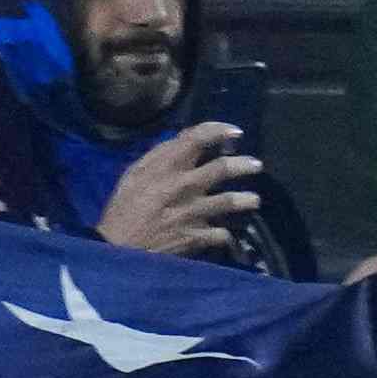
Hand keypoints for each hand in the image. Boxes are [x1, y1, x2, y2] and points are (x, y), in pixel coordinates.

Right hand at [94, 115, 266, 258]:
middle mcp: (184, 185)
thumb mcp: (135, 174)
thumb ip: (160, 158)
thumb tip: (185, 142)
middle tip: (256, 165)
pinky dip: (227, 233)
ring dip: (247, 200)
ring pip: (230, 201)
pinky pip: (223, 234)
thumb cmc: (124, 207)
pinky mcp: (198, 236)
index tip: (235, 132)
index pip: (197, 138)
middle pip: (222, 168)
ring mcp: (193, 212)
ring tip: (254, 200)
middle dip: (244, 164)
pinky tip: (228, 232)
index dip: (219, 130)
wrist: (119, 247)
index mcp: (166, 166)